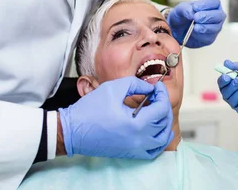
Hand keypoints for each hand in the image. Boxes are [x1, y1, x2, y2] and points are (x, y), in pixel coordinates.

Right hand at [59, 77, 173, 158]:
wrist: (73, 131)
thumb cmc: (90, 110)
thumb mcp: (114, 88)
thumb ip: (136, 84)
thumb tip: (150, 89)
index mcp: (136, 124)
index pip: (162, 108)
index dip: (163, 94)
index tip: (158, 87)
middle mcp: (139, 139)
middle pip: (164, 123)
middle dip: (164, 106)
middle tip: (157, 96)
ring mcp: (135, 149)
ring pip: (162, 139)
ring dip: (165, 123)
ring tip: (158, 111)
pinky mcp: (130, 153)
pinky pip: (153, 150)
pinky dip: (159, 140)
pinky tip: (155, 129)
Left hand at [168, 0, 226, 47]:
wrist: (177, 29)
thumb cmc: (182, 16)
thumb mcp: (180, 9)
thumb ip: (185, 9)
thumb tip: (192, 14)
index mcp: (211, 4)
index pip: (214, 1)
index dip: (206, 4)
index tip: (195, 7)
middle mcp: (216, 15)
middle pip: (219, 15)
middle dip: (207, 16)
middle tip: (196, 17)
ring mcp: (215, 27)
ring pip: (216, 28)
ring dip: (204, 27)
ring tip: (194, 26)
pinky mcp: (210, 38)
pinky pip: (209, 38)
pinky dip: (200, 35)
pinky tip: (193, 32)